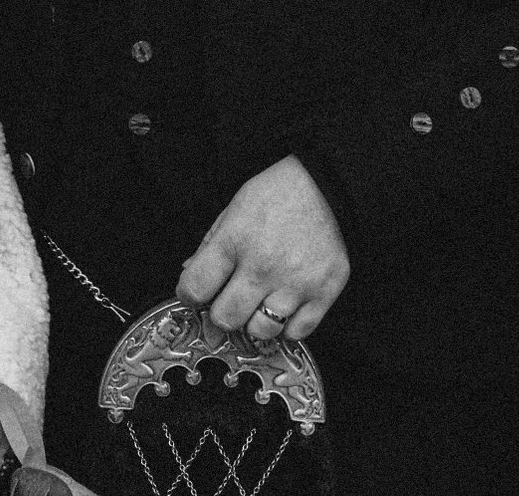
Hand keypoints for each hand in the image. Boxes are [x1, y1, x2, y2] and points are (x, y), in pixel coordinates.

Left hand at [176, 155, 347, 343]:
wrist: (329, 187)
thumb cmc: (279, 194)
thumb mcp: (234, 208)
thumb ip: (209, 245)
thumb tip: (189, 274)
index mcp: (235, 241)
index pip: (194, 288)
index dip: (189, 295)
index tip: (197, 293)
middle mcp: (263, 266)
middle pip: (225, 319)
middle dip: (222, 312)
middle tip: (229, 300)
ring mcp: (295, 284)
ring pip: (261, 331)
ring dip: (255, 322)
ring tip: (260, 303)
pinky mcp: (323, 293)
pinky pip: (296, 332)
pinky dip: (287, 326)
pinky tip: (285, 307)